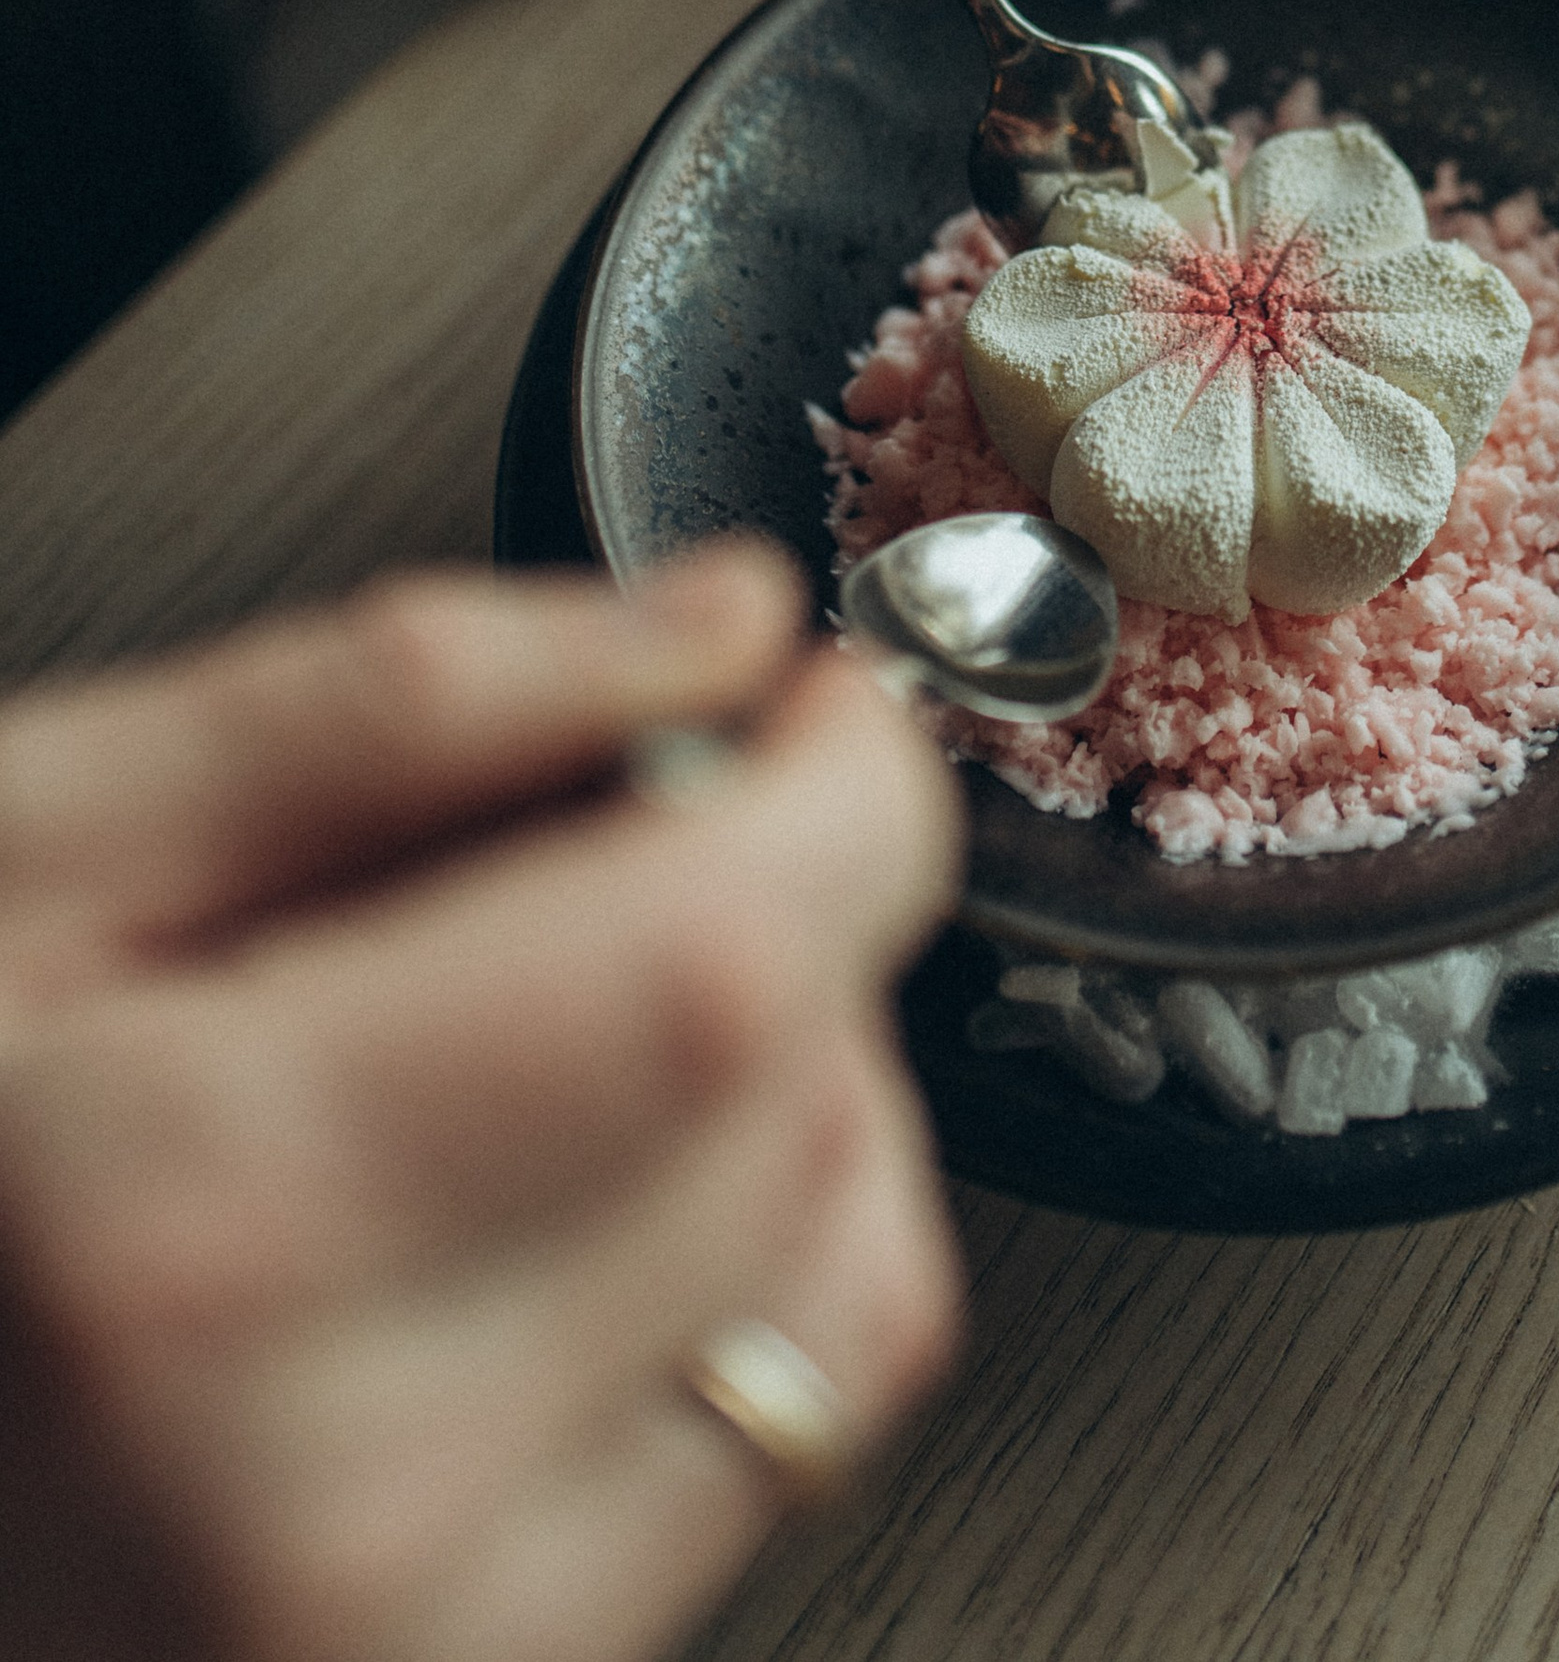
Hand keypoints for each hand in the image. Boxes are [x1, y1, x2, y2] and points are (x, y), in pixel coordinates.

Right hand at [0, 548, 962, 1661]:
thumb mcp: (23, 851)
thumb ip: (389, 704)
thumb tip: (714, 623)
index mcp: (191, 1216)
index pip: (721, 967)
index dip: (836, 790)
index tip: (809, 704)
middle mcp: (331, 1482)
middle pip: (799, 1103)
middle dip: (784, 912)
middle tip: (624, 845)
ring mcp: (422, 1637)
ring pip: (850, 1274)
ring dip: (789, 1091)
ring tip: (567, 1032)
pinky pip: (797, 1433)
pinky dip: (756, 1264)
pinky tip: (580, 1196)